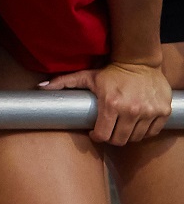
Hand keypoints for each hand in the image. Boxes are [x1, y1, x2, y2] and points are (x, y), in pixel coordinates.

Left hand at [46, 59, 172, 146]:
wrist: (140, 63)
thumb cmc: (111, 72)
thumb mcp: (87, 77)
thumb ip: (63, 83)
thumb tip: (41, 88)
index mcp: (111, 104)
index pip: (103, 135)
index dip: (97, 137)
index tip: (95, 133)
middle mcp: (132, 110)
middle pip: (120, 140)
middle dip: (111, 139)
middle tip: (108, 132)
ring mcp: (149, 112)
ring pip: (136, 138)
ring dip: (127, 136)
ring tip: (121, 128)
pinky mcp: (163, 112)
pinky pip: (152, 132)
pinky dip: (144, 132)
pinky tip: (136, 125)